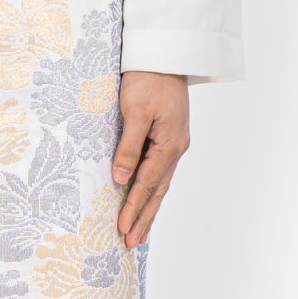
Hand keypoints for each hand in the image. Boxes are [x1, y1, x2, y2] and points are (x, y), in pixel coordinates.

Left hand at [110, 71, 190, 247]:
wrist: (165, 55)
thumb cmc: (147, 80)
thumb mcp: (134, 112)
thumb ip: (128, 147)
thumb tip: (121, 179)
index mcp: (170, 144)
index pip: (147, 184)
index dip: (133, 208)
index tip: (122, 230)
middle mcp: (176, 148)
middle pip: (158, 191)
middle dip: (144, 218)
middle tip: (131, 243)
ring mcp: (174, 144)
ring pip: (160, 183)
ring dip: (149, 208)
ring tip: (139, 232)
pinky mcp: (169, 138)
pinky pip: (159, 171)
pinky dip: (152, 190)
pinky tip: (146, 199)